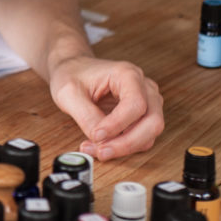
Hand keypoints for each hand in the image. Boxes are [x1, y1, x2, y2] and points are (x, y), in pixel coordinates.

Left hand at [48, 55, 164, 160]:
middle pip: (152, 122)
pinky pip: (141, 137)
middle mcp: (143, 87)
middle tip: (101, 152)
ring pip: (149, 133)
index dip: (117, 124)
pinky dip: (124, 146)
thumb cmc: (72, 74)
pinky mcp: (141, 115)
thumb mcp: (68, 93)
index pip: (135, 104)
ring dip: (124, 147)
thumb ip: (85, 116)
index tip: (96, 135)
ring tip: (95, 149)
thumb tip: (99, 140)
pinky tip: (101, 146)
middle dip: (127, 142)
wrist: (73, 69)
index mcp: (127, 74)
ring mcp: (146, 101)